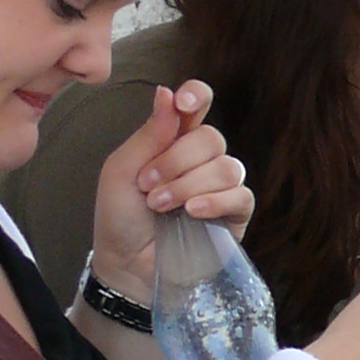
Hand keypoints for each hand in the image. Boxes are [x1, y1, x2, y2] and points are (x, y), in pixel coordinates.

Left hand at [86, 82, 250, 302]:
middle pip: (211, 137)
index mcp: (173, 141)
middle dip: (176, 160)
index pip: (197, 105)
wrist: (127, 266)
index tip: (183, 103)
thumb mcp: (120, 172)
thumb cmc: (120, 219)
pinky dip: (214, 201)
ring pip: (226, 166)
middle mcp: (201, 159)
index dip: (196, 96)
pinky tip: (192, 213)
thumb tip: (167, 92)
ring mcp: (221, 186)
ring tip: (161, 206)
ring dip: (188, 185)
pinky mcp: (236, 214)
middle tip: (148, 185)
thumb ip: (148, 135)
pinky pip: (240, 195)